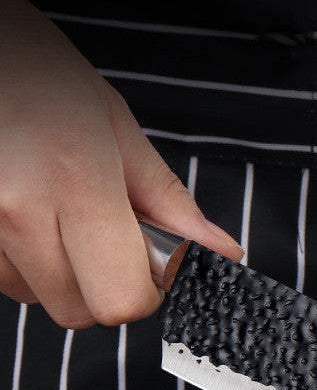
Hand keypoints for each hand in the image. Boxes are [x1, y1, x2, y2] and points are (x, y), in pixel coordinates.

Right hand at [0, 0, 242, 327]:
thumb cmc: (42, 77)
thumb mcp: (119, 130)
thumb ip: (171, 204)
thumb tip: (222, 253)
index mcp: (77, 180)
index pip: (123, 298)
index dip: (147, 289)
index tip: (152, 261)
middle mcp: (18, 210)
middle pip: (81, 312)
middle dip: (107, 286)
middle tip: (109, 235)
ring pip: (40, 299)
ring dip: (63, 274)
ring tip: (60, 211)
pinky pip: (6, 280)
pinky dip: (27, 262)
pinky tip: (29, 213)